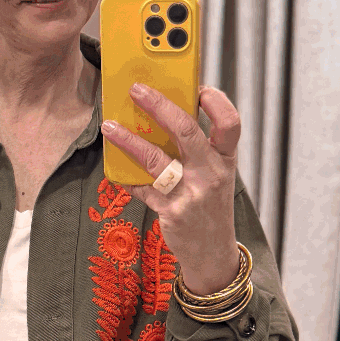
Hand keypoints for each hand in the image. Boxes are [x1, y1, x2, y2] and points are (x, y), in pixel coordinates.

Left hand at [102, 84, 241, 295]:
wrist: (213, 252)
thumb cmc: (210, 205)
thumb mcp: (215, 174)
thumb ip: (198, 148)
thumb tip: (166, 114)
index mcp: (225, 160)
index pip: (229, 123)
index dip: (215, 101)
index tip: (197, 87)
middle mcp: (211, 174)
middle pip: (186, 131)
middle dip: (159, 106)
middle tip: (136, 90)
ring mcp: (191, 194)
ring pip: (156, 159)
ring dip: (129, 140)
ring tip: (109, 127)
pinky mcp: (171, 212)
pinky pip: (142, 188)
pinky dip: (127, 176)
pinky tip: (114, 166)